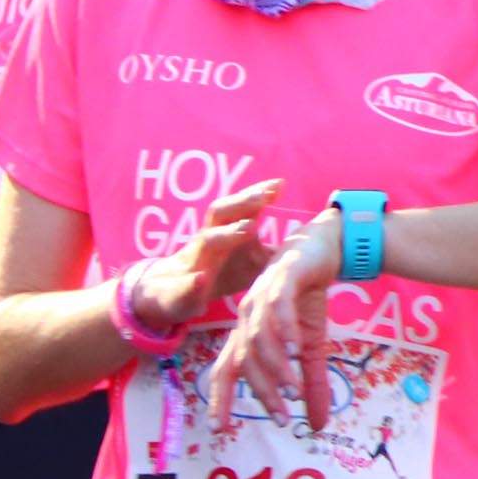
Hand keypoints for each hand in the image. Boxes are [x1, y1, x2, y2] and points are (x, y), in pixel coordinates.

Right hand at [131, 181, 283, 339]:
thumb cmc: (217, 272)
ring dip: (227, 234)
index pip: (241, 207)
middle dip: (242, 202)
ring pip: (205, 241)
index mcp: (225, 233)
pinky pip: (185, 285)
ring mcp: (192, 262)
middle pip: (221, 213)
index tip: (280, 183)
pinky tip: (201, 280)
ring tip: (249, 228)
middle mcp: (207, 241)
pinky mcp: (180, 290)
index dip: (258, 194)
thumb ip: (272, 253)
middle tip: (265, 195)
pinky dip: (193, 283)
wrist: (170, 295)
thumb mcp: (249, 263)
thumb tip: (307, 246)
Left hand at [208, 209, 343, 432]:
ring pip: (259, 338)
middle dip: (260, 391)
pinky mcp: (281, 279)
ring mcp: (260, 296)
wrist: (323, 250)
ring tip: (294, 390)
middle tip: (280, 418)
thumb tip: (317, 425)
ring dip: (275, 367)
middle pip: (243, 359)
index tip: (218, 430)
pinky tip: (297, 351)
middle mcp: (247, 316)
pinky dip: (286, 331)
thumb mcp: (314, 347)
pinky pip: (278, 308)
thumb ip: (312, 385)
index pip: (227, 370)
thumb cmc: (308, 298)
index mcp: (247, 333)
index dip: (220, 399)